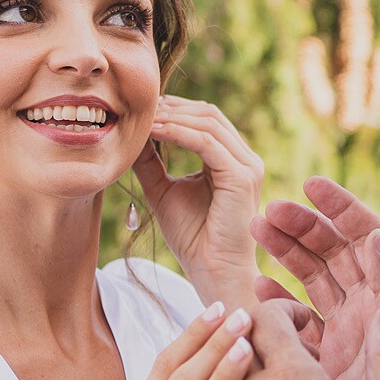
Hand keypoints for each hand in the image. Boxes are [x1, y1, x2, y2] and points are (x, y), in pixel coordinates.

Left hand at [134, 95, 264, 312]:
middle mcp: (245, 160)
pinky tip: (155, 133)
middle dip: (173, 108)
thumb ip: (152, 163)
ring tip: (144, 120)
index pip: (207, 120)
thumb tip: (132, 135)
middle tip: (141, 109)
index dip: (175, 110)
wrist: (212, 271)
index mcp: (232, 161)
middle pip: (210, 114)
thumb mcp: (164, 190)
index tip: (144, 110)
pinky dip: (178, 133)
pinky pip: (206, 142)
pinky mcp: (240, 176)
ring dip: (172, 118)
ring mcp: (247, 166)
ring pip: (208, 123)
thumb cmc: (193, 238)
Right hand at [250, 177, 379, 379]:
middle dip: (303, 226)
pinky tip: (258, 290)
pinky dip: (280, 300)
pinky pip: (301, 320)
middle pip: (335, 252)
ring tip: (254, 232)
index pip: (367, 238)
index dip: (342, 207)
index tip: (310, 184)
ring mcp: (347, 334)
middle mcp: (369, 309)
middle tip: (265, 212)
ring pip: (314, 279)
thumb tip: (375, 239)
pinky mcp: (328, 360)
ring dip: (286, 252)